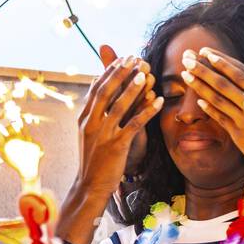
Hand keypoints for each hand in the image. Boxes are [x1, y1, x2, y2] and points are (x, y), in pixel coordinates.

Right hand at [70, 47, 161, 205]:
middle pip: (106, 91)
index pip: (96, 88)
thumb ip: (95, 113)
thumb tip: (98, 91)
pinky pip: (134, 124)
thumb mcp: (90, 134)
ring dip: (134, 88)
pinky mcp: (117, 146)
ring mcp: (103, 134)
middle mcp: (91, 123)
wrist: (89, 186)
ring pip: (119, 105)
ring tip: (146, 73)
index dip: (109, 72)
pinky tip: (159, 101)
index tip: (122, 58)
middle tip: (134, 58)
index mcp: (84, 118)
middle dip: (121, 73)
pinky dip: (147, 111)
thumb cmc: (94, 159)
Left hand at [183, 47, 243, 208]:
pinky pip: (220, 119)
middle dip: (203, 69)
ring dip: (200, 85)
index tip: (207, 52)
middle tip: (188, 57)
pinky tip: (197, 100)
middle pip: (224, 83)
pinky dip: (208, 108)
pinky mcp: (239, 136)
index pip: (240, 73)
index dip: (222, 62)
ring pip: (218, 99)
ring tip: (185, 74)